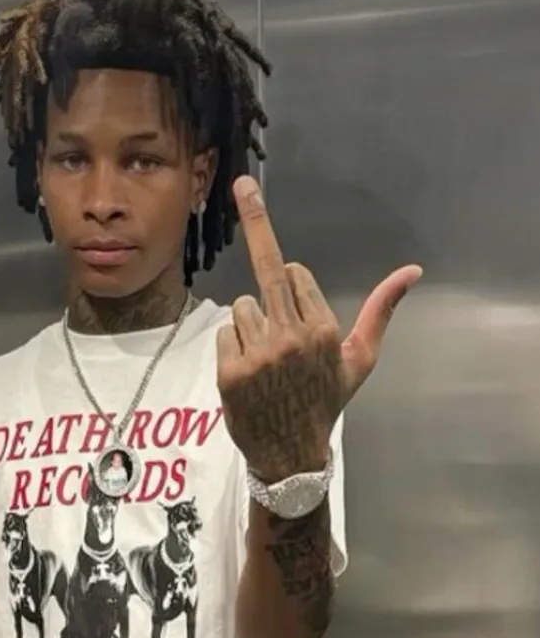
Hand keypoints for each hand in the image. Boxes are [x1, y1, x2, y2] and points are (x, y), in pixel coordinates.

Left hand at [218, 176, 421, 482]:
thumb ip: (380, 311)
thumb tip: (413, 271)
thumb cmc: (324, 402)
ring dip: (249, 325)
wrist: (290, 455)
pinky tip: (245, 374)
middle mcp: (292, 337)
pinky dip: (231, 347)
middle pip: (268, 270)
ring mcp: (259, 354)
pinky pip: (225, 332)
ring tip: (263, 362)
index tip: (294, 310)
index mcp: (324, 329)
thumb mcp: (358, 359)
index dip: (293, 289)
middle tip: (242, 182)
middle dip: (256, 219)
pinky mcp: (230, 371)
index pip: (296, 274)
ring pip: (243, 306)